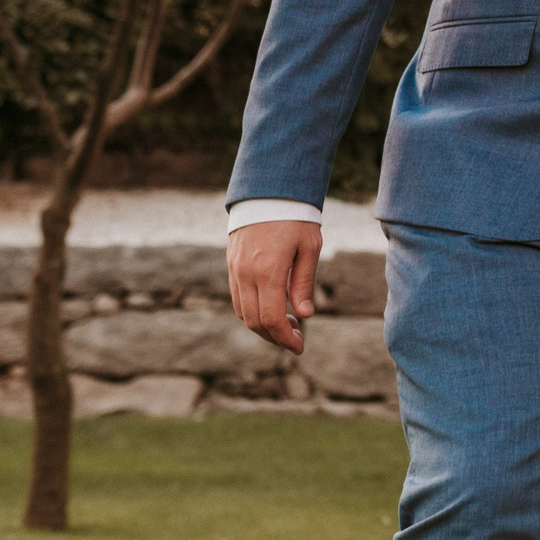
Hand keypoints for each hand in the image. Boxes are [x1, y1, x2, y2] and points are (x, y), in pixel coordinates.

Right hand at [228, 219, 322, 354]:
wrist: (268, 192)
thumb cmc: (296, 217)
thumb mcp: (309, 247)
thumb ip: (304, 283)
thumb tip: (304, 315)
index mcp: (268, 271)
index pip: (271, 319)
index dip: (285, 338)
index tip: (299, 347)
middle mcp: (246, 274)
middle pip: (254, 321)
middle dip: (275, 336)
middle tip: (296, 338)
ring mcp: (234, 270)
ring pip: (242, 312)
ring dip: (262, 326)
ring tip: (287, 324)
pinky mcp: (231, 265)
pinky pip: (237, 298)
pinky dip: (251, 311)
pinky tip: (271, 308)